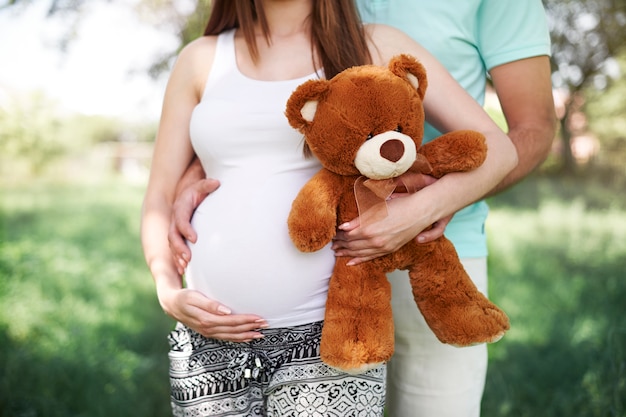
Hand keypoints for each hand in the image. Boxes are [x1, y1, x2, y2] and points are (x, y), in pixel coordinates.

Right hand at [161, 287, 267, 341]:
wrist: (171, 304)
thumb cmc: (184, 297)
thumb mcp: (194, 297)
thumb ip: (210, 304)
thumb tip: (226, 311)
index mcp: (206, 320)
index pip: (231, 321)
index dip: (246, 320)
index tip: (259, 318)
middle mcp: (209, 329)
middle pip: (234, 330)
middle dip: (250, 328)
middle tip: (265, 324)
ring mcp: (209, 332)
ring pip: (231, 336)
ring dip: (246, 335)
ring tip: (260, 334)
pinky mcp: (209, 332)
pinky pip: (226, 338)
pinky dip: (238, 339)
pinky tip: (247, 337)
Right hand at [168, 178, 219, 274]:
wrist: (189, 192)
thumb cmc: (198, 190)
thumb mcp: (202, 185)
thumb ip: (207, 185)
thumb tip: (217, 182)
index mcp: (180, 208)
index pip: (180, 220)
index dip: (186, 229)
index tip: (195, 239)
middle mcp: (174, 219)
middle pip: (172, 235)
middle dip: (179, 248)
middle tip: (188, 258)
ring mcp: (175, 228)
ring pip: (172, 245)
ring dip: (177, 256)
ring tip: (185, 267)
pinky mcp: (178, 235)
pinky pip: (175, 249)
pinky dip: (177, 259)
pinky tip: (183, 270)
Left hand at [332, 174, 451, 264]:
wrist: (420, 212)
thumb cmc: (399, 205)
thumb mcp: (376, 209)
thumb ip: (358, 220)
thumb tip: (343, 227)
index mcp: (369, 228)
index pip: (347, 234)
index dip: (338, 235)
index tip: (332, 234)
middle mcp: (374, 240)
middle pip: (351, 245)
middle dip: (340, 244)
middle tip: (332, 244)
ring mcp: (382, 247)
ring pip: (359, 253)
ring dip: (347, 253)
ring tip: (337, 252)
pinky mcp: (389, 250)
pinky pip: (371, 258)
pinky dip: (359, 260)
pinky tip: (350, 262)